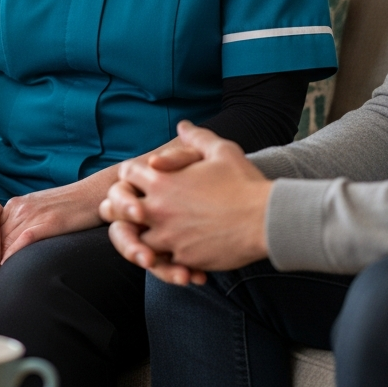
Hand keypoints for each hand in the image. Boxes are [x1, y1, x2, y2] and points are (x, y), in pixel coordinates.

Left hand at [0, 182, 103, 262]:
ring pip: (4, 241)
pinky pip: (23, 240)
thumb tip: (10, 248)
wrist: (95, 193)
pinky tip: (5, 270)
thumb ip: (23, 225)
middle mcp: (19, 208)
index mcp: (15, 205)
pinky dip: (12, 255)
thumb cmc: (70, 206)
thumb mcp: (40, 212)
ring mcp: (32, 214)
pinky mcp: (48, 222)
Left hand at [104, 121, 271, 279]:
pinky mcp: (183, 259)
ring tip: (160, 235)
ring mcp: (168, 237)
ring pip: (138, 240)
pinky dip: (166, 259)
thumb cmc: (244, 183)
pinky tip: (180, 254)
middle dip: (126, 209)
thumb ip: (196, 137)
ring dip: (145, 237)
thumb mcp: (221, 151)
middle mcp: (158, 209)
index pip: (126, 174)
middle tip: (137, 211)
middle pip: (120, 210)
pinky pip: (162, 262)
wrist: (266, 219)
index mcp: (162, 181)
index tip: (142, 180)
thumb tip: (182, 125)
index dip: (132, 176)